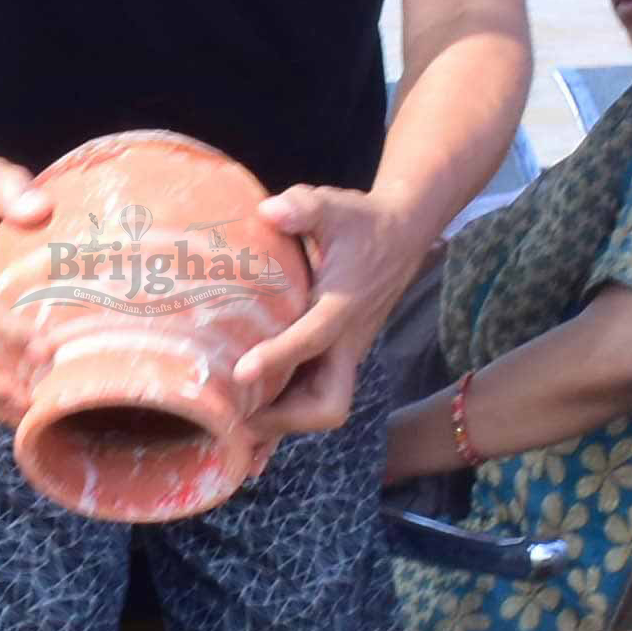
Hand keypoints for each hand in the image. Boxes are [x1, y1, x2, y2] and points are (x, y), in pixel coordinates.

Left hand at [236, 179, 422, 437]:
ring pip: (320, 407)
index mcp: (343, 306)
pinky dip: (283, 412)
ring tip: (229, 426)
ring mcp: (343, 354)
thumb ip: (303, 207)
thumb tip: (270, 211)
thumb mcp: (332, 204)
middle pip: (328, 402)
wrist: (402, 234)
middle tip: (235, 417)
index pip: (313, 338)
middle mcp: (347, 341)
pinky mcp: (335, 358)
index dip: (278, 357)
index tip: (241, 372)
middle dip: (286, 418)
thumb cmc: (360, 220)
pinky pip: (312, 396)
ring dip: (280, 421)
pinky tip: (245, 419)